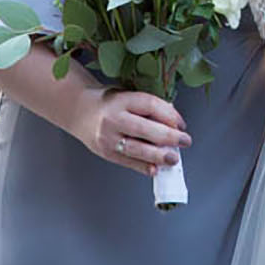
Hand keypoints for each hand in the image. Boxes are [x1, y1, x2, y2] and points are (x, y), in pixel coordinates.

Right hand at [73, 89, 190, 176]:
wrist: (79, 111)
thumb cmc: (109, 103)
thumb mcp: (127, 96)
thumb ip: (148, 107)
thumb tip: (174, 124)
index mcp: (122, 100)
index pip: (150, 105)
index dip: (170, 115)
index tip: (182, 124)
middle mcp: (113, 119)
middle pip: (145, 129)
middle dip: (169, 137)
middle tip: (185, 141)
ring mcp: (108, 138)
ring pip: (137, 149)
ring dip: (158, 156)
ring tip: (173, 158)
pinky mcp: (106, 153)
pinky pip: (127, 162)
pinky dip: (143, 167)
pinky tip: (155, 169)